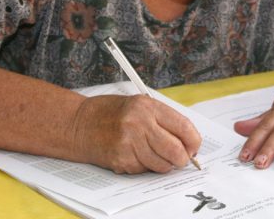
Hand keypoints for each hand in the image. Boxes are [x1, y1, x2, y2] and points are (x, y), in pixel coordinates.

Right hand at [73, 94, 201, 173]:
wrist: (79, 124)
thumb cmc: (110, 113)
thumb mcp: (139, 105)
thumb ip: (163, 119)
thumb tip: (187, 140)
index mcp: (148, 107)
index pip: (183, 127)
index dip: (194, 141)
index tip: (194, 147)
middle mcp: (139, 124)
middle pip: (176, 150)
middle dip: (182, 159)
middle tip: (181, 158)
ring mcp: (129, 143)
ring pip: (162, 165)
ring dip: (164, 165)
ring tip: (155, 155)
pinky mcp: (121, 159)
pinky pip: (144, 170)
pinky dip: (145, 167)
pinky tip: (136, 155)